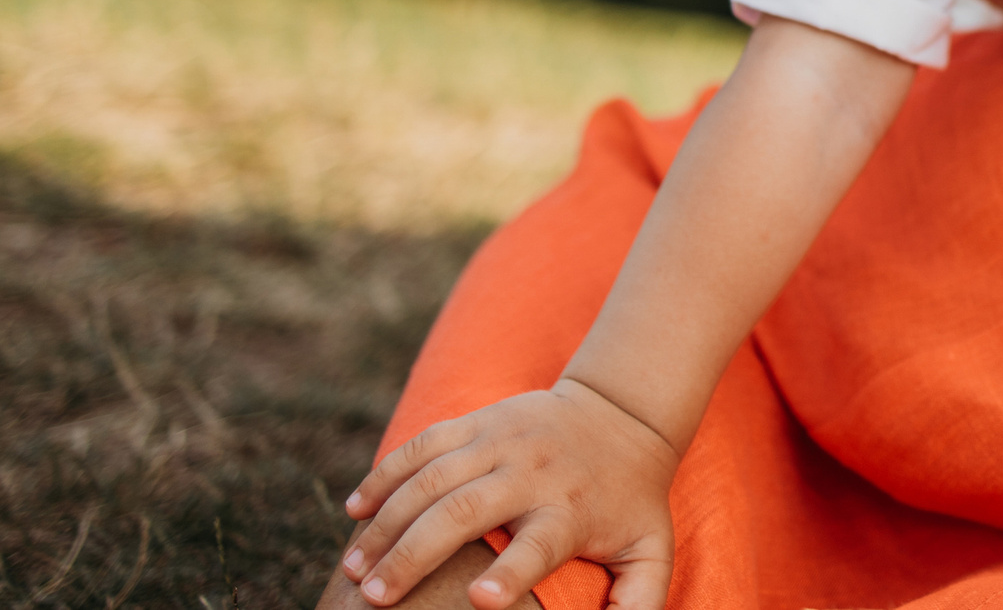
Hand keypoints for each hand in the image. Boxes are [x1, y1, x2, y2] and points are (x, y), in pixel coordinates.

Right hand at [341, 378, 680, 609]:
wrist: (624, 412)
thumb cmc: (631, 499)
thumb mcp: (650, 550)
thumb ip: (640, 604)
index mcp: (570, 510)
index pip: (537, 544)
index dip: (509, 573)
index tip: (479, 600)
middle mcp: (532, 471)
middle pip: (465, 510)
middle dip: (414, 553)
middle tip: (374, 597)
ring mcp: (502, 439)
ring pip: (432, 477)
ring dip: (387, 523)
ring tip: (353, 568)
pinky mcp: (480, 419)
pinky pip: (424, 443)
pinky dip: (386, 473)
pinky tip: (355, 509)